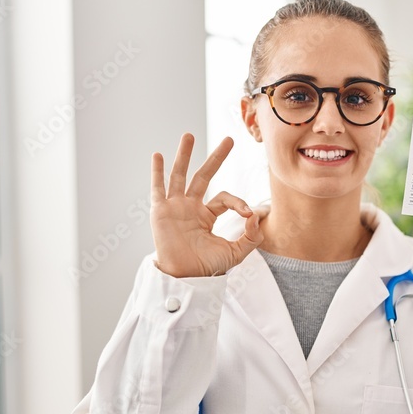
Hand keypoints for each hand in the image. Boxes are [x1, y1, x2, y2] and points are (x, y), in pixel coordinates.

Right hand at [150, 134, 262, 277]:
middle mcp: (190, 207)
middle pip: (204, 176)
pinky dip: (157, 172)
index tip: (247, 213)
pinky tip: (157, 155)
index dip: (238, 202)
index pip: (225, 198)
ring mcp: (175, 207)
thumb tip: (255, 215)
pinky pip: (158, 188)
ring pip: (180, 175)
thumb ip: (251, 236)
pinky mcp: (161, 211)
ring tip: (189, 135)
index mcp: (207, 216)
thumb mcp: (236, 252)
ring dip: (184, 155)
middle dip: (216, 158)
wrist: (185, 278)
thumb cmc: (207, 268)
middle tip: (228, 139)